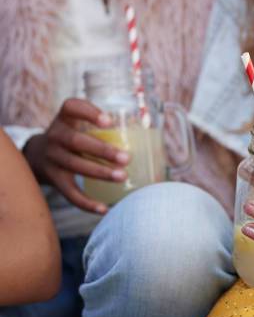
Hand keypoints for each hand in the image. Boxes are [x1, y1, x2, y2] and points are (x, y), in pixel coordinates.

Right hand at [24, 98, 129, 213]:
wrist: (37, 156)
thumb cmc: (74, 136)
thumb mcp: (80, 124)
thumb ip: (106, 126)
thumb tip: (152, 135)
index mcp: (65, 118)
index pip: (71, 107)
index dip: (89, 113)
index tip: (109, 121)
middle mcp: (55, 136)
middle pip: (76, 142)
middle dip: (103, 150)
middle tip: (127, 157)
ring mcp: (52, 158)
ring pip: (76, 166)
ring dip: (100, 173)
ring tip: (122, 176)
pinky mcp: (54, 179)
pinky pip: (69, 193)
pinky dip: (86, 203)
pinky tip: (104, 208)